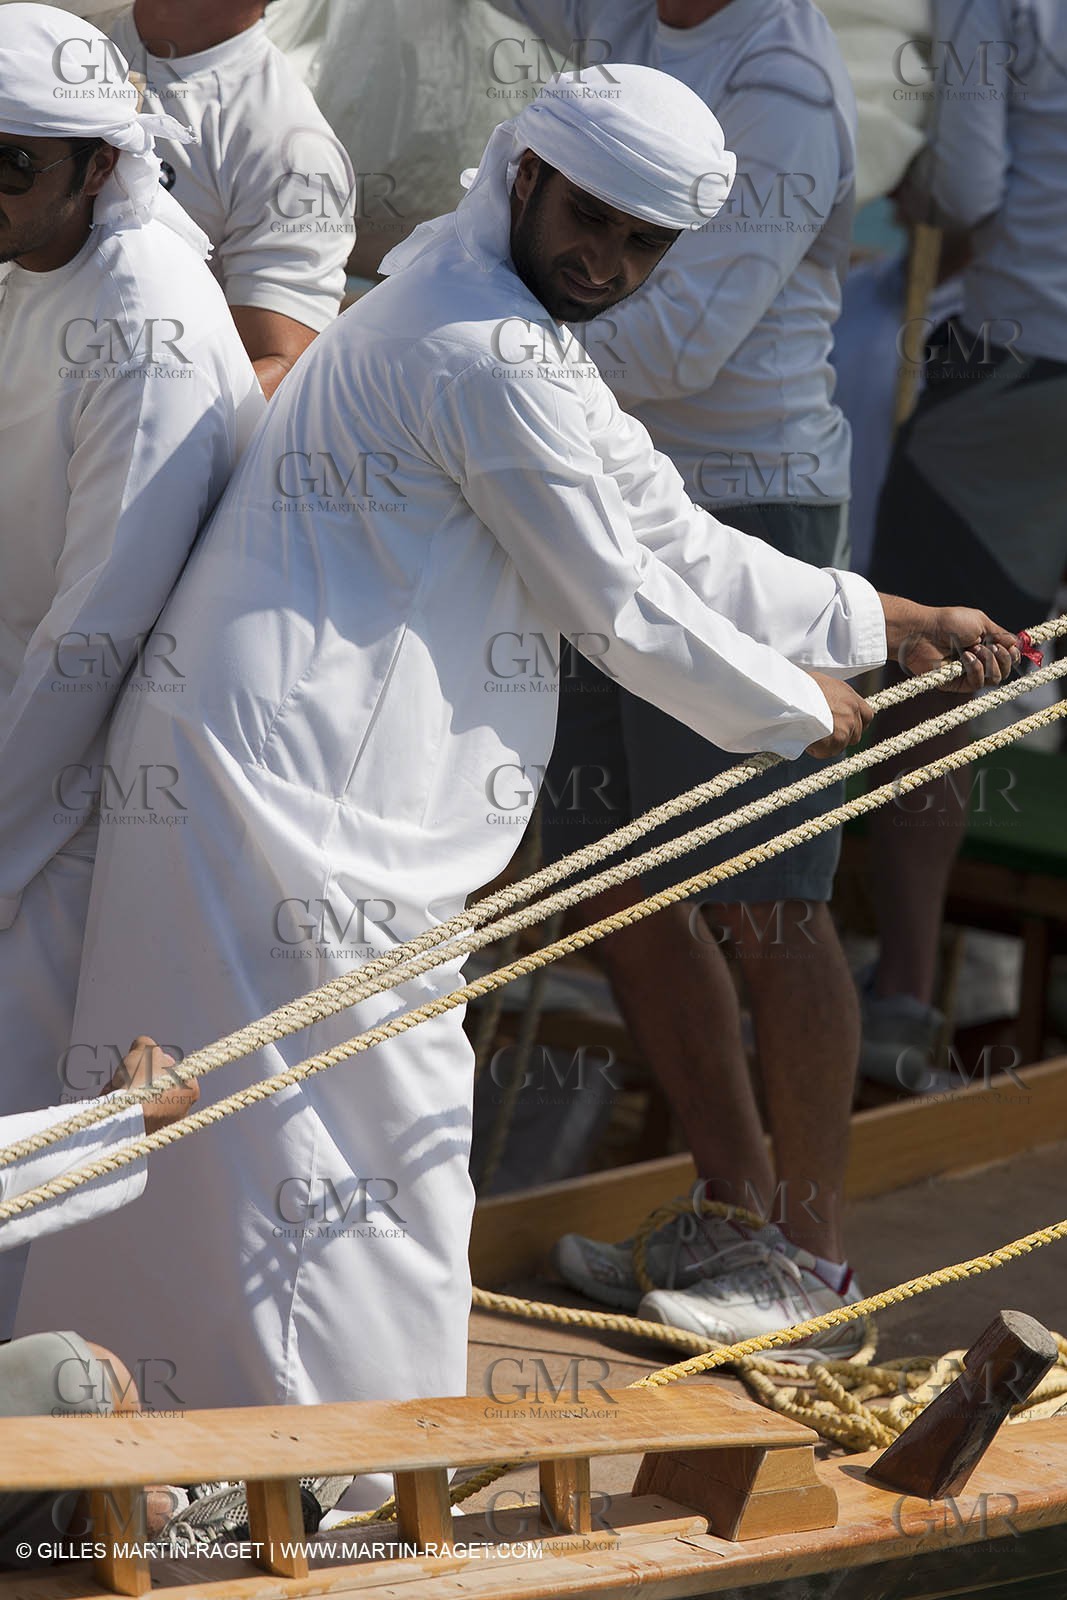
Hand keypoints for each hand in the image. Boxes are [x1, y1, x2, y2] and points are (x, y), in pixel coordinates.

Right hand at [104, 1035, 198, 1135]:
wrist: (125, 1119)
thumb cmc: (142, 1081)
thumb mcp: (146, 1049)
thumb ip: (146, 1044)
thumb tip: (142, 1046)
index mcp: (191, 1089)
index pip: (170, 1067)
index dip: (152, 1061)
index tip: (140, 1061)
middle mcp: (181, 1111)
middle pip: (153, 1084)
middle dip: (135, 1077)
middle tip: (124, 1074)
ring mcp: (162, 1125)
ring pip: (139, 1098)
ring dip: (125, 1090)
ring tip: (115, 1087)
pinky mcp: (142, 1135)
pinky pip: (129, 1113)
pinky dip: (119, 1105)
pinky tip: (112, 1100)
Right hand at [805, 671, 873, 757]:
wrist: (792, 696)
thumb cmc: (797, 687)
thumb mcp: (818, 683)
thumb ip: (828, 695)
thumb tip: (824, 703)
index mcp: (849, 695)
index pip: (867, 715)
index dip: (857, 724)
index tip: (846, 728)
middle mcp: (852, 710)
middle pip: (856, 734)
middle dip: (842, 738)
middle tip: (824, 736)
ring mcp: (847, 725)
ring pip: (841, 745)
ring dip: (828, 745)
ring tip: (809, 735)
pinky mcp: (838, 739)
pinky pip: (828, 751)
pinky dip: (817, 750)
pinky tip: (805, 740)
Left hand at [894, 604, 1019, 691]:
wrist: (924, 632)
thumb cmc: (949, 623)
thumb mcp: (981, 622)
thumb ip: (1000, 634)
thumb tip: (1018, 644)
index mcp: (985, 644)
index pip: (1008, 656)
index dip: (1013, 653)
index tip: (1011, 646)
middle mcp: (979, 660)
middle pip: (1006, 669)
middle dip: (1003, 657)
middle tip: (991, 645)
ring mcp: (968, 673)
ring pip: (996, 678)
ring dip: (990, 661)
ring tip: (975, 648)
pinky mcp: (957, 684)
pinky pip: (978, 683)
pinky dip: (976, 668)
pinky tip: (966, 656)